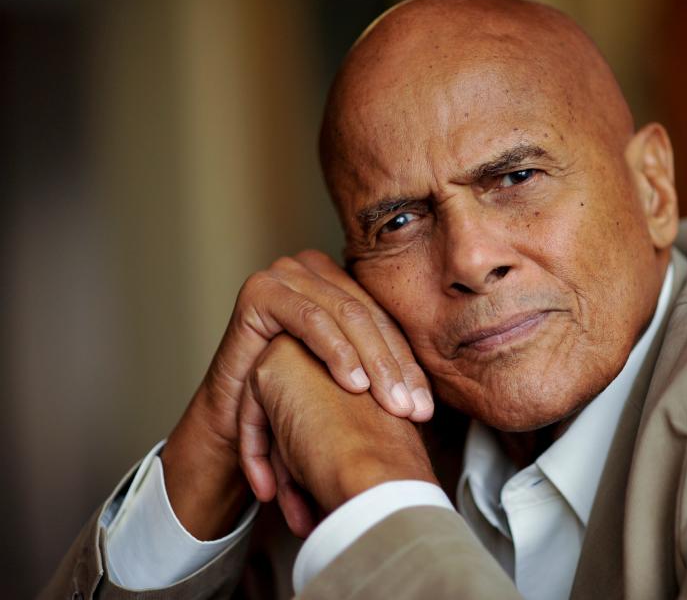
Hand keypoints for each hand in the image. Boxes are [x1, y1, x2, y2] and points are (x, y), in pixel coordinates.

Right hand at [163, 250, 431, 538]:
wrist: (234, 426)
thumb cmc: (293, 403)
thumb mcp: (348, 383)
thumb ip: (384, 369)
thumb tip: (439, 392)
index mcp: (341, 284)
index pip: (385, 323)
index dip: (409, 366)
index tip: (426, 409)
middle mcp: (315, 271)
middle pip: (369, 319)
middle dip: (396, 368)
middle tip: (413, 411)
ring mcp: (286, 275)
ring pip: (346, 317)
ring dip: (373, 363)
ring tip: (389, 403)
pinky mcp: (260, 290)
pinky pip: (310, 318)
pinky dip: (336, 351)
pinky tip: (354, 382)